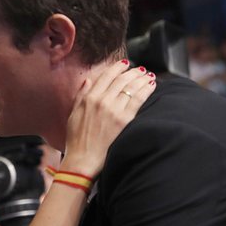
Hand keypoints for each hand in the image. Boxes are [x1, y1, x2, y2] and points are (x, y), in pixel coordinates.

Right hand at [61, 61, 156, 176]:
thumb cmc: (76, 141)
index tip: (125, 64)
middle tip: (141, 70)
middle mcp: (102, 101)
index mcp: (89, 98)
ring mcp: (114, 110)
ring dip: (142, 78)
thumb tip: (88, 81)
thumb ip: (80, 95)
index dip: (118, 68)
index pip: (107, 76)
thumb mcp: (73, 114)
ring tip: (149, 75)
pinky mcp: (124, 120)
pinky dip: (146, 90)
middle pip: (122, 80)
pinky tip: (152, 85)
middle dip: (133, 72)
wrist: (83, 160)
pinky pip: (139, 100)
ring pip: (132, 87)